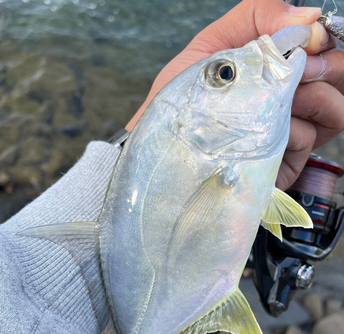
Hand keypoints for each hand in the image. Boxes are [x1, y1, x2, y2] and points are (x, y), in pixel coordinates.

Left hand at [126, 0, 342, 190]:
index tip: (309, 41)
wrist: (163, 143)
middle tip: (301, 71)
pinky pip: (309, 139)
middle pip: (339, 79)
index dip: (324, 42)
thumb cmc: (184, 98)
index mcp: (277, 69)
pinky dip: (294, 131)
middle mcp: (289, 99)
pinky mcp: (282, 161)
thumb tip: (308, 16)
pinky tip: (265, 132)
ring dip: (315, 99)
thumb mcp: (213, 45)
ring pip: (335, 111)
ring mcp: (289, 131)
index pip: (324, 49)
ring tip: (281, 102)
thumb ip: (257, 17)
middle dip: (327, 68)